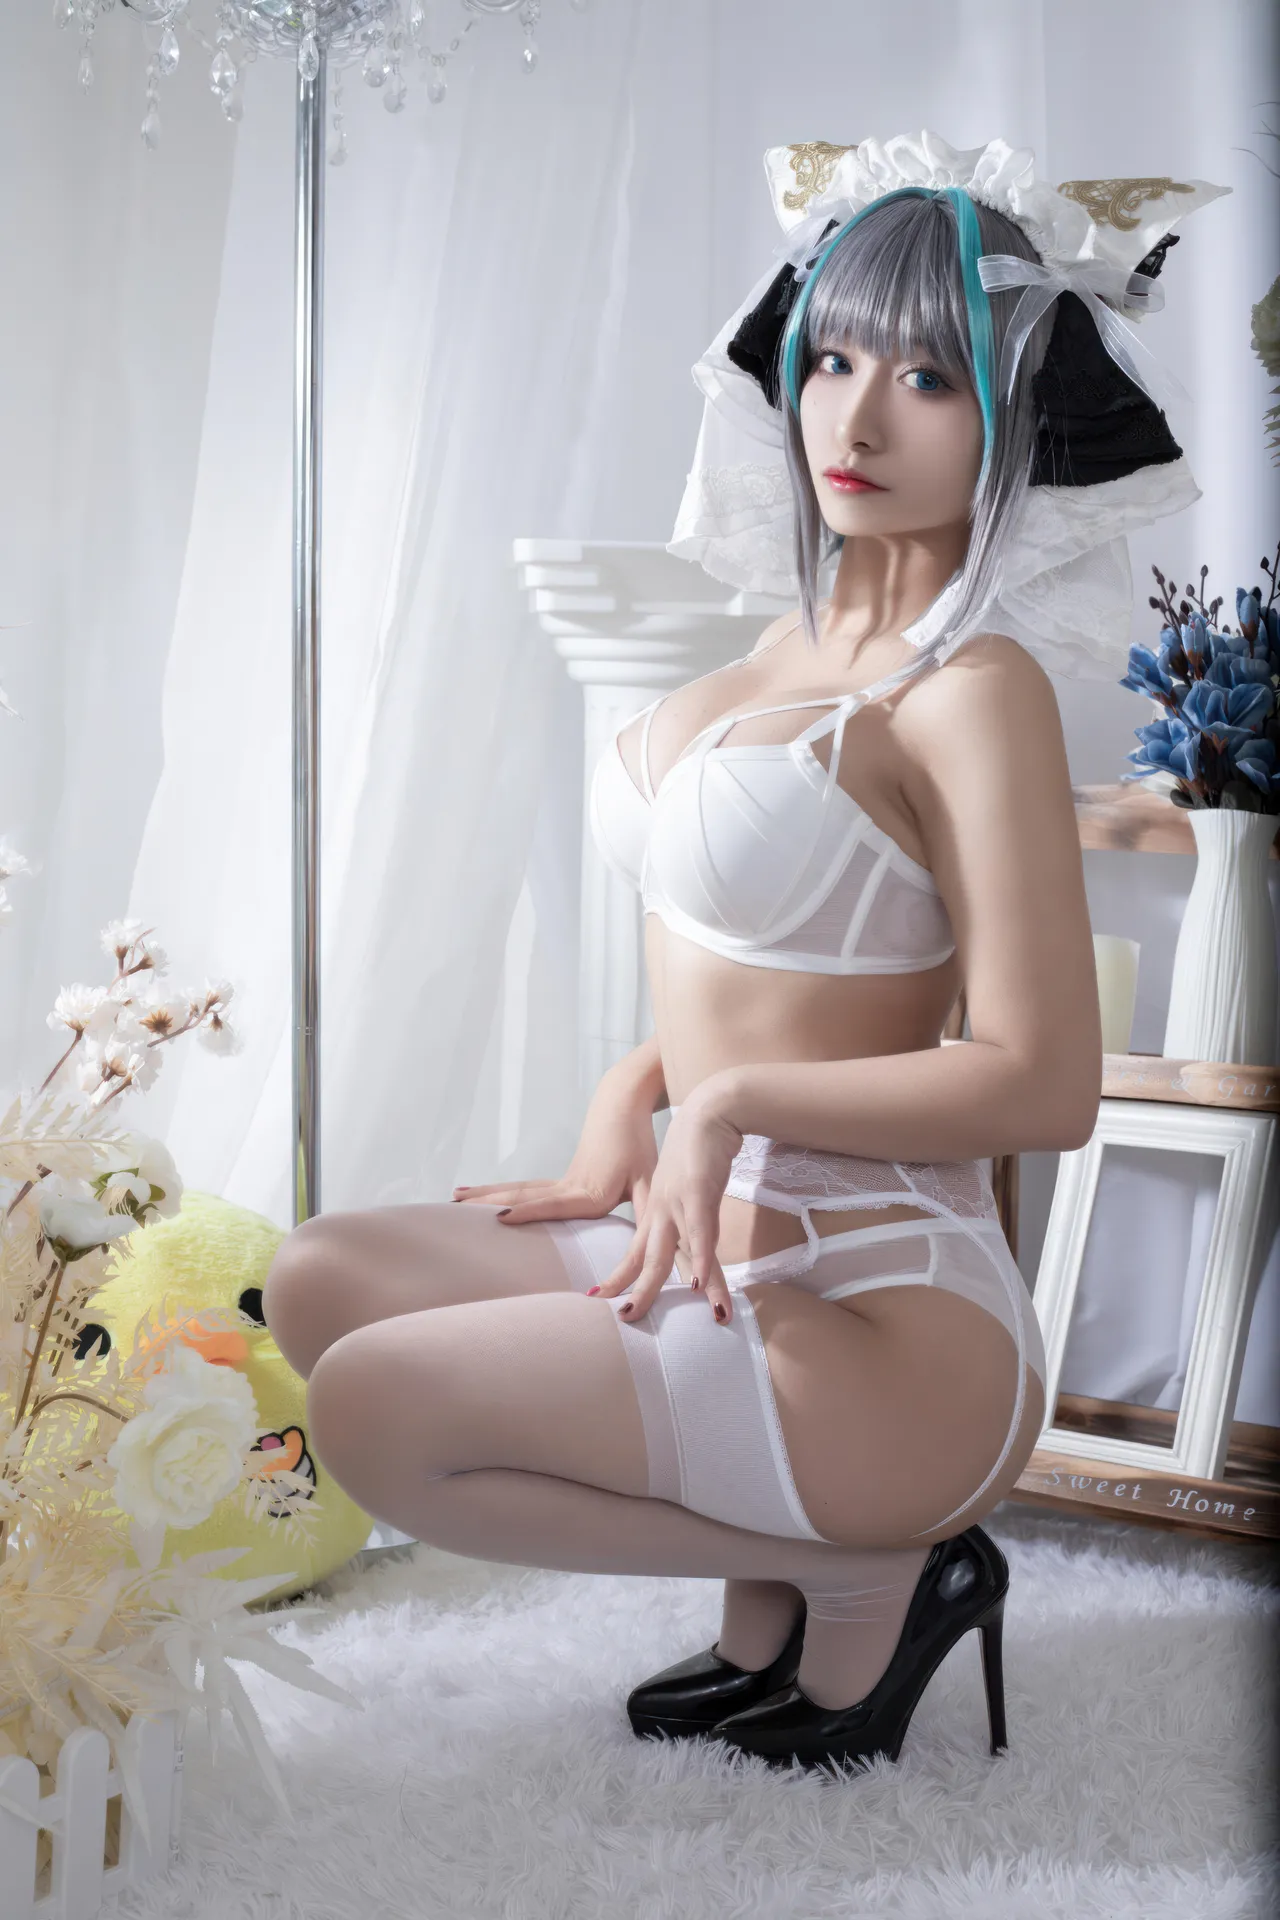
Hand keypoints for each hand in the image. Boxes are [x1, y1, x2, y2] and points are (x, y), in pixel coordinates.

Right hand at [451, 1065, 658, 1222]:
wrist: (624, 1104)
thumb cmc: (641, 1145)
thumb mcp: (652, 1183)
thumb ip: (649, 1219)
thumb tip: (652, 1254)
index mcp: (592, 1192)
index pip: (556, 1204)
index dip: (531, 1211)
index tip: (503, 1217)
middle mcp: (570, 1187)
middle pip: (524, 1195)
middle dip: (490, 1204)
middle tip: (456, 1210)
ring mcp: (561, 1181)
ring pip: (519, 1189)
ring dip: (487, 1195)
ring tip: (455, 1200)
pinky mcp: (560, 1179)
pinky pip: (526, 1188)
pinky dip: (500, 1192)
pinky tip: (478, 1195)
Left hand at [586, 1088, 743, 1325]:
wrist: (710, 1112)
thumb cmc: (698, 1150)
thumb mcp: (687, 1188)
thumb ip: (691, 1219)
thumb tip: (700, 1247)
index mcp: (656, 1210)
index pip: (634, 1251)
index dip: (620, 1277)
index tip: (601, 1299)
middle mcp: (661, 1210)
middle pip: (644, 1260)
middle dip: (632, 1292)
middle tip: (620, 1319)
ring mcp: (677, 1203)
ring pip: (667, 1255)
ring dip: (657, 1288)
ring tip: (642, 1314)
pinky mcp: (699, 1193)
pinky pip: (700, 1234)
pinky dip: (700, 1261)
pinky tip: (697, 1285)